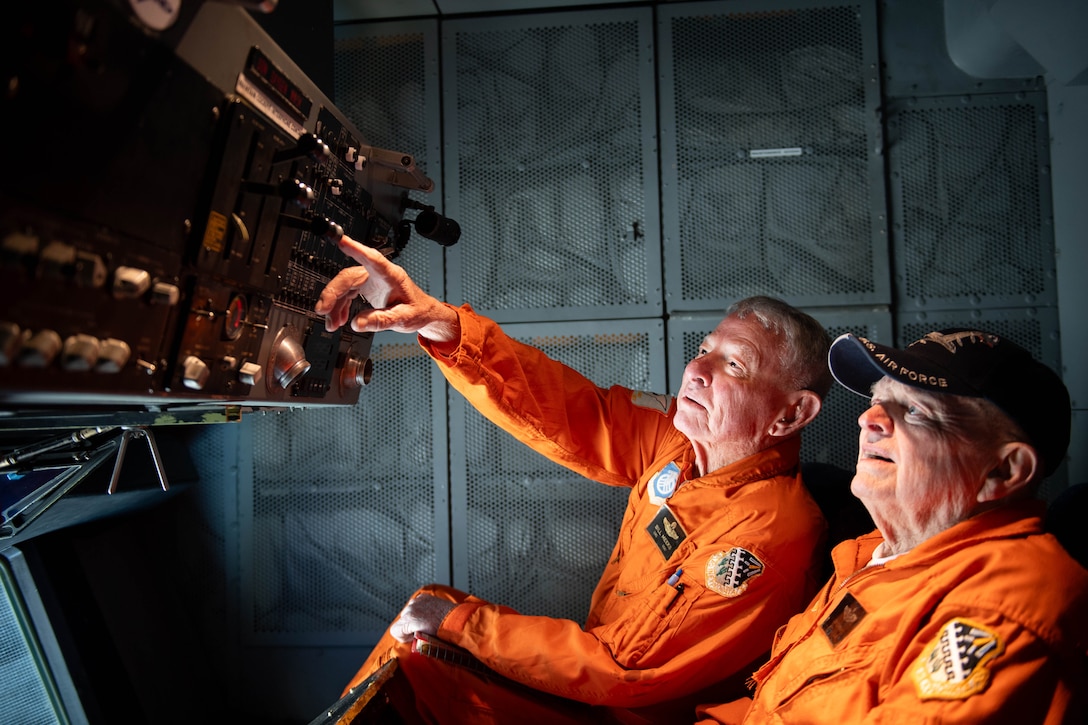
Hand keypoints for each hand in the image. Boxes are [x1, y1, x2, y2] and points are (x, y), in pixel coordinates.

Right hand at [314, 235, 458, 341]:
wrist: (424, 313)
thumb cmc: (418, 311)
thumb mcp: (404, 319)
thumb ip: (382, 320)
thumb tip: (357, 324)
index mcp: (391, 275)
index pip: (371, 258)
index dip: (355, 248)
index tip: (341, 239)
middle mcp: (377, 274)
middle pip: (348, 277)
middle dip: (332, 293)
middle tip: (323, 310)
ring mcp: (370, 280)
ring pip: (344, 286)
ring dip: (334, 304)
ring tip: (331, 323)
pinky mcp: (366, 287)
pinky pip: (347, 294)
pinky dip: (340, 307)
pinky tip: (338, 319)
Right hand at [390, 594, 456, 642]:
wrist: (456, 620)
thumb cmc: (442, 632)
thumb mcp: (424, 640)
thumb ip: (412, 639)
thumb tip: (411, 641)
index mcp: (409, 619)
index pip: (394, 630)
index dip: (402, 637)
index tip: (412, 638)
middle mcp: (411, 608)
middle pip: (402, 621)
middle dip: (409, 627)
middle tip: (421, 632)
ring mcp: (418, 601)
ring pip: (408, 612)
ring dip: (414, 618)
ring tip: (426, 624)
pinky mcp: (424, 597)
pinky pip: (416, 604)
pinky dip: (420, 610)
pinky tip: (428, 615)